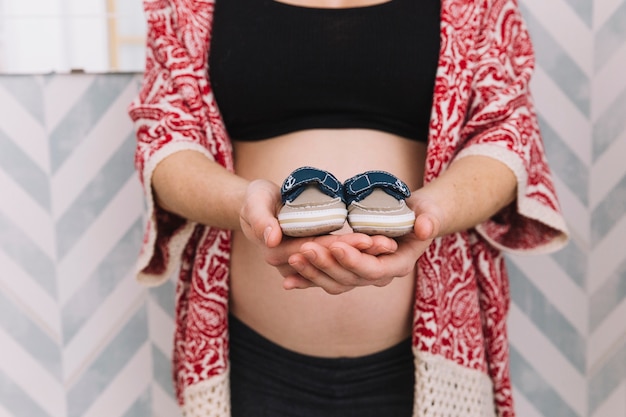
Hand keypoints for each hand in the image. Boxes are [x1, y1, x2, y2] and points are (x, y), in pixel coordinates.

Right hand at [239, 180, 398, 279]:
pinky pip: (338, 262)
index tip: (366, 238)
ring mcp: (305, 265)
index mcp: (279, 253)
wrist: (256, 206)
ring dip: (364, 257)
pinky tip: (379, 248)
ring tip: (389, 244)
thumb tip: (272, 238)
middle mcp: (293, 265)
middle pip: (332, 261)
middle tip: (388, 243)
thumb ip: (260, 219)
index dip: (342, 246)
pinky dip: (357, 255)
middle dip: (361, 253)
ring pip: (338, 265)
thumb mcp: (254, 203)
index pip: (316, 252)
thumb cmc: (255, 200)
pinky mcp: (314, 259)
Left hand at [284, 192, 442, 293]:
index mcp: (398, 265)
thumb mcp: (429, 212)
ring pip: (335, 282)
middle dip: (326, 265)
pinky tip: (287, 280)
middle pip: (349, 278)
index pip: (373, 270)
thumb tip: (425, 227)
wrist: (415, 220)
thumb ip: (429, 220)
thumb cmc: (422, 213)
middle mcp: (379, 276)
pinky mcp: (349, 272)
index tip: (335, 246)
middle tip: (305, 248)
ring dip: (313, 273)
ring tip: (293, 258)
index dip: (354, 260)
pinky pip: (327, 280)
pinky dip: (308, 280)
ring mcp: (363, 276)